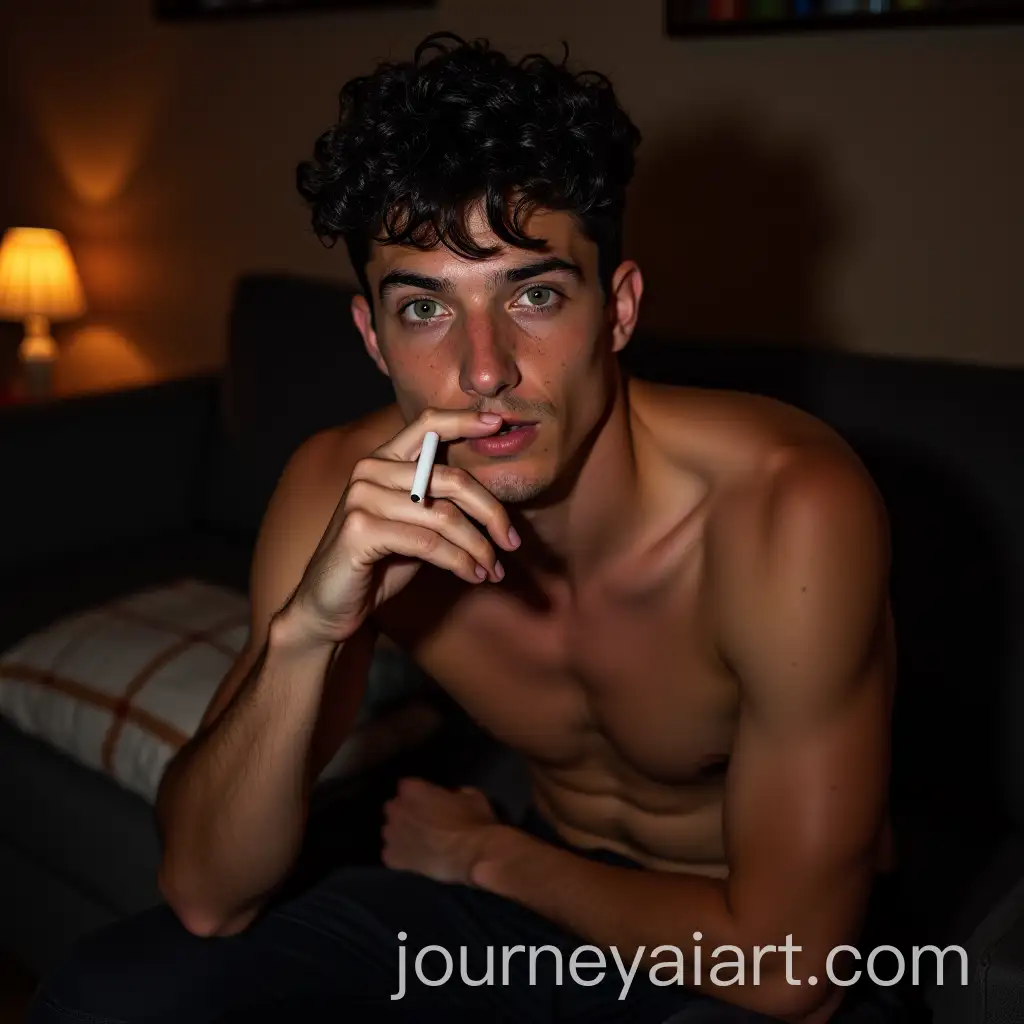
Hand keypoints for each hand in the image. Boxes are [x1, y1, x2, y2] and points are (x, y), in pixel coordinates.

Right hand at [281, 408, 520, 645]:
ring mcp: (361, 497)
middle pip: (451, 478)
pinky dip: (459, 562)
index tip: (499, 423)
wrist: (331, 603)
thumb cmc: (379, 561)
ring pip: (444, 516)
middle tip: (512, 542)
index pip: (426, 424)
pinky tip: (472, 575)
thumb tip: (494, 496)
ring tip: (493, 568)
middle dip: (491, 513)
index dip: (464, 420)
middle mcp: (370, 470)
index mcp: (383, 459)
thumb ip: (439, 499)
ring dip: (478, 547)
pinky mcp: (360, 530)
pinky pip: (428, 543)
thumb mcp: (413, 523)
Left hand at [381, 778, 501, 884]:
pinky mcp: (392, 858)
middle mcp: (397, 809)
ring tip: (420, 844)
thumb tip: (451, 797)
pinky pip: (391, 854)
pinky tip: (416, 860)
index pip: (407, 787)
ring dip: (402, 834)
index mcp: (413, 789)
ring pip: (391, 831)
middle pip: (395, 808)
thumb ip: (453, 793)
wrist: (473, 854)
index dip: (420, 795)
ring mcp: (392, 834)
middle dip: (407, 813)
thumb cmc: (473, 821)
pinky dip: (401, 857)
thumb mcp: (471, 795)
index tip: (431, 802)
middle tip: (425, 823)